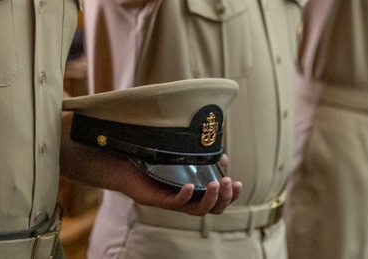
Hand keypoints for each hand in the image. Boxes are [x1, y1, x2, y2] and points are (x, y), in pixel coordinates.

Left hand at [124, 155, 241, 215]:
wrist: (130, 168)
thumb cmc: (158, 165)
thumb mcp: (186, 160)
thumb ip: (205, 160)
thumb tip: (224, 156)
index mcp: (197, 194)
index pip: (220, 201)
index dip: (232, 196)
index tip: (238, 183)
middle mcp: (190, 201)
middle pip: (214, 209)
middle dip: (225, 197)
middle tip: (228, 182)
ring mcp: (176, 201)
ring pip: (199, 210)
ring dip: (210, 198)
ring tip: (215, 184)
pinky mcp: (162, 200)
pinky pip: (176, 202)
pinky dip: (185, 196)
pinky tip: (190, 186)